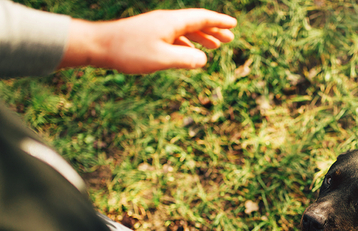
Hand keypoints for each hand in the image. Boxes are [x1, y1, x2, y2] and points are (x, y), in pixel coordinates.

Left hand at [58, 9, 236, 73]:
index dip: (219, 22)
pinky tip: (189, 53)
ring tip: (214, 46)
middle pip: (195, 23)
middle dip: (214, 30)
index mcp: (171, 22)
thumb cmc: (129, 52)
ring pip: (185, 30)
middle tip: (229, 39)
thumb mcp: (162, 59)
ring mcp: (156, 27)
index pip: (201, 18)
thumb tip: (203, 60)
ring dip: (201, 37)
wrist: (98, 45)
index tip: (233, 25)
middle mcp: (166, 21)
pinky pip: (175, 37)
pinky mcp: (148, 35)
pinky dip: (187, 43)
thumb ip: (186, 60)